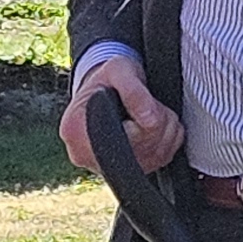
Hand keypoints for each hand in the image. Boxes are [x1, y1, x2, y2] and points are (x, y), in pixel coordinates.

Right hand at [61, 55, 181, 177]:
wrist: (105, 89)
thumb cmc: (108, 79)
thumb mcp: (118, 69)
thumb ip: (133, 90)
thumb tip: (149, 119)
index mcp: (75, 131)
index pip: (120, 140)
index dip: (142, 123)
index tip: (144, 104)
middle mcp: (86, 157)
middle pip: (140, 150)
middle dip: (157, 123)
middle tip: (148, 102)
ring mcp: (106, 170)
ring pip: (155, 157)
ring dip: (164, 130)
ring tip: (149, 111)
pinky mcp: (124, 172)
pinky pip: (161, 160)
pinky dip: (167, 140)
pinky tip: (152, 125)